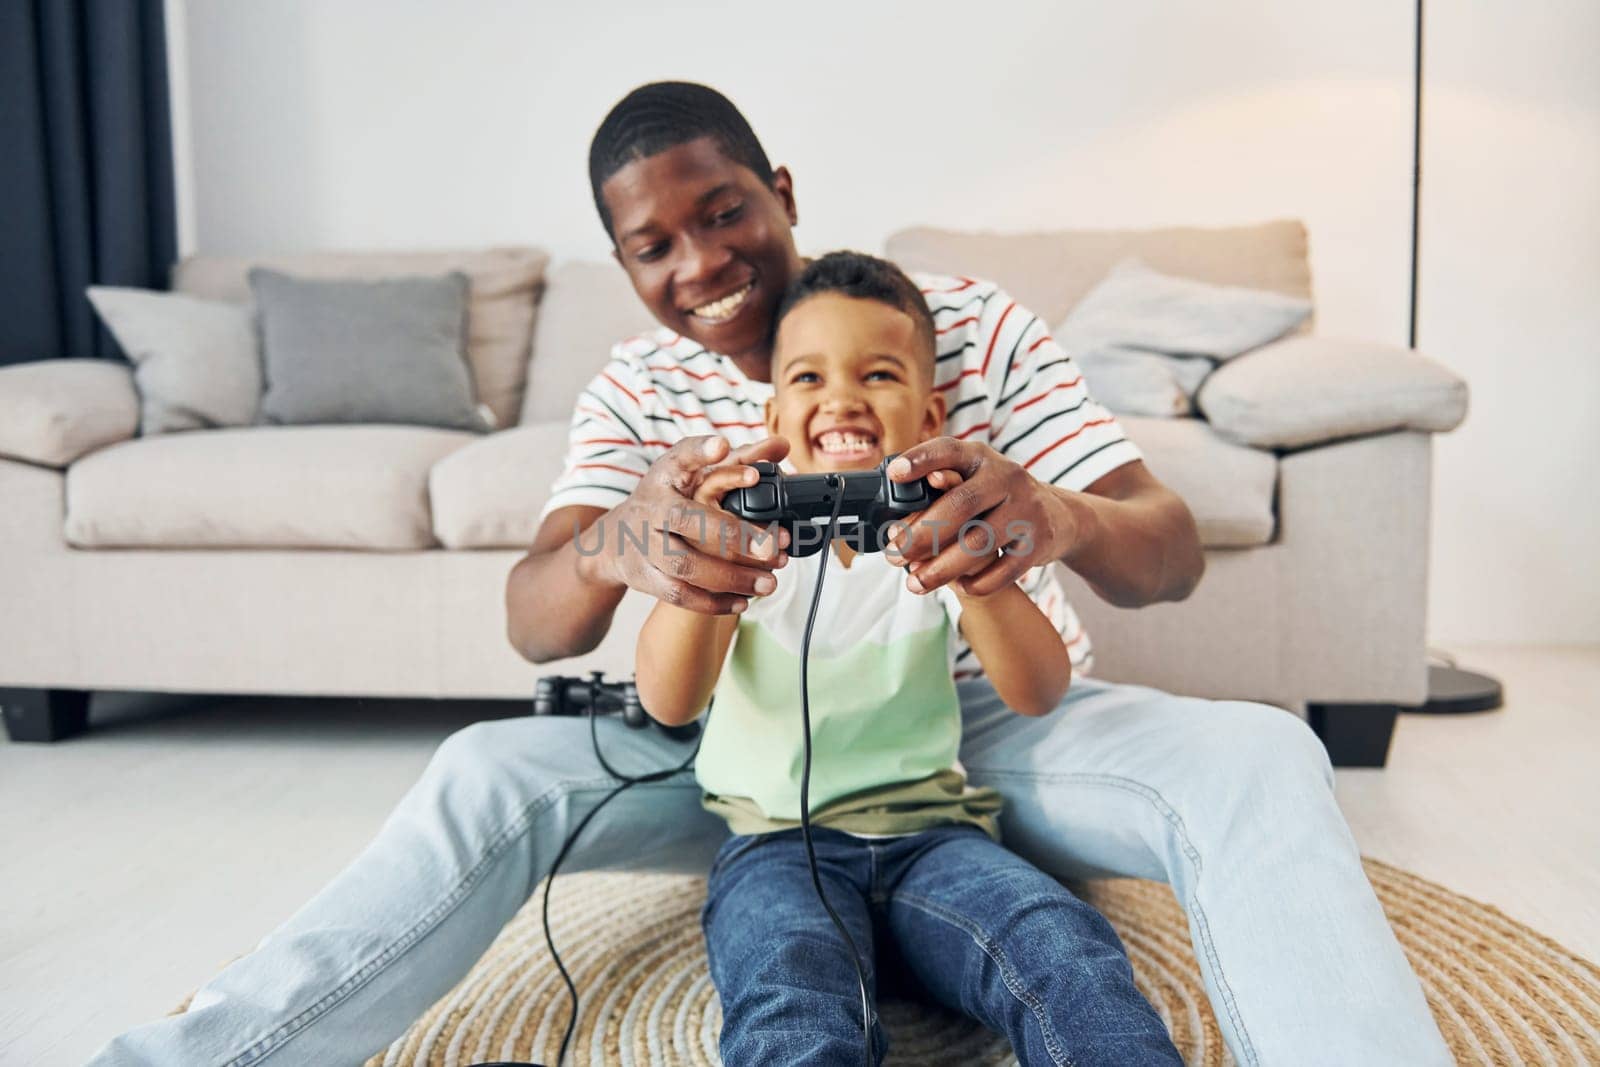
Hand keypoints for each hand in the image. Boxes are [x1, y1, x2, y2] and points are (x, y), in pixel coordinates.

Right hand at [585, 435, 790, 613]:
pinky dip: (712, 601)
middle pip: (689, 520)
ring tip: (769, 582)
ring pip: (686, 565)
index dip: (700, 453)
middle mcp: (653, 508)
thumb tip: (782, 445)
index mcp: (666, 476)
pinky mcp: (645, 576)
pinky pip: (679, 594)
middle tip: (773, 547)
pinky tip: (743, 600)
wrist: (616, 537)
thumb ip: (737, 460)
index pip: (680, 458)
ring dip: (731, 577)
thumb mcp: (693, 472)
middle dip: (733, 535)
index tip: (723, 446)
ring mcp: (646, 545)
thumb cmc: (667, 498)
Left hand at [886, 438, 1084, 596]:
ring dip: (942, 568)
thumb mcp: (973, 480)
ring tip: (915, 583)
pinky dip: (977, 582)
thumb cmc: (996, 498)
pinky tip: (958, 587)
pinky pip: (1004, 570)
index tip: (894, 473)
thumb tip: (891, 511)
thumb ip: (939, 487)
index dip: (921, 459)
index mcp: (980, 458)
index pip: (949, 451)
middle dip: (921, 533)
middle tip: (894, 554)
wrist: (1056, 514)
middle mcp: (1006, 477)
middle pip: (960, 505)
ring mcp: (1026, 509)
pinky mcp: (1039, 542)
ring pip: (979, 543)